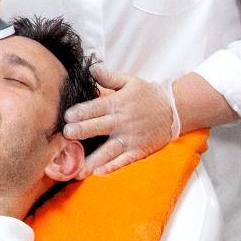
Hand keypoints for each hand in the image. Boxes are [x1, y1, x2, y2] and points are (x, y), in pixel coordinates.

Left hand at [63, 66, 181, 175]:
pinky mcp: (139, 151)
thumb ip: (109, 77)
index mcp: (118, 103)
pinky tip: (99, 172)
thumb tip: (92, 68)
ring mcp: (131, 138)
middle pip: (100, 127)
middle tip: (67, 135)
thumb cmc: (146, 95)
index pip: (97, 107)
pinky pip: (124, 160)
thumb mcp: (130, 81)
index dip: (81, 111)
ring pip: (110, 150)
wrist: (174, 111)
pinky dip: (112, 166)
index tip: (67, 116)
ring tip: (79, 168)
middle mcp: (123, 122)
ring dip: (94, 159)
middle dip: (83, 131)